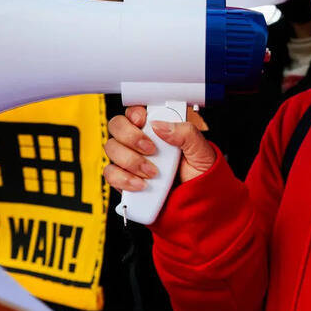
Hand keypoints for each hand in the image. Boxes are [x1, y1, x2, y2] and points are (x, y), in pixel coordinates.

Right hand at [103, 106, 217, 191]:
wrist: (196, 198)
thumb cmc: (198, 170)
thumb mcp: (200, 148)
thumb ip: (185, 132)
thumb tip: (161, 125)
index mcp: (157, 128)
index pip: (135, 111)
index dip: (134, 113)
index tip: (142, 121)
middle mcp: (139, 141)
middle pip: (116, 126)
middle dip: (130, 137)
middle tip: (151, 149)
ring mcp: (129, 159)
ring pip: (111, 149)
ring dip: (131, 161)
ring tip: (152, 172)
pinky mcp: (124, 178)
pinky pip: (111, 174)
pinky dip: (124, 179)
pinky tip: (141, 184)